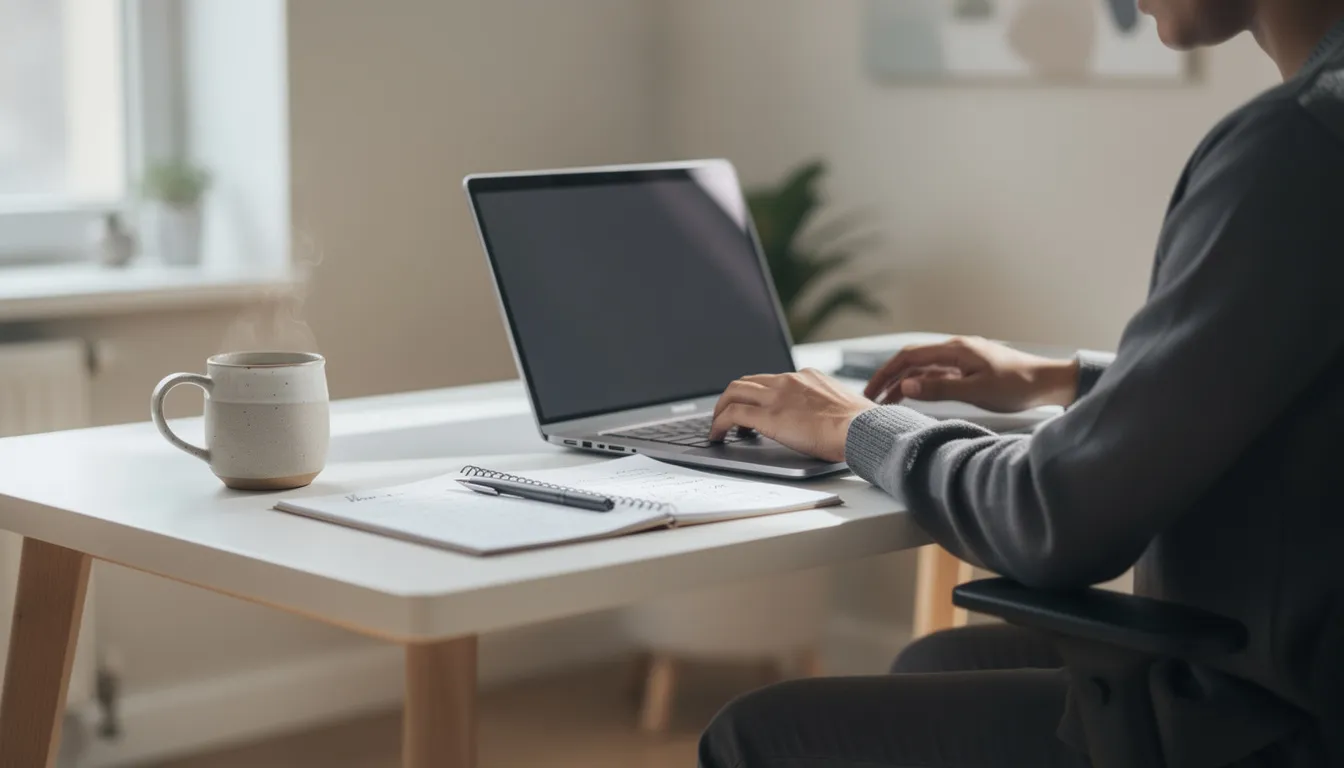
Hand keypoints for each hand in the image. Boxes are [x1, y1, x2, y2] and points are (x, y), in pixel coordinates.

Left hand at [710, 369, 875, 461]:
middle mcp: (788, 381)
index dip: (756, 393)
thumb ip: (826, 407)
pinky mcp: (768, 416)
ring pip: (734, 392)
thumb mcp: (842, 405)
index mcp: (807, 377)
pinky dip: (719, 423)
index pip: (771, 379)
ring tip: (717, 426)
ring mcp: (776, 397)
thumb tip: (827, 421)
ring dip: (720, 409)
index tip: (753, 406)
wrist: (862, 428)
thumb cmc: (860, 424)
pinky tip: (717, 436)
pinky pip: (732, 414)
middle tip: (726, 414)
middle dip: (732, 397)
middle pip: (747, 381)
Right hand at [863, 336, 1078, 412]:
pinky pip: (936, 373)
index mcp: (954, 349)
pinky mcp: (968, 368)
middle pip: (911, 360)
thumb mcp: (976, 390)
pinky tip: (913, 395)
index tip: (870, 390)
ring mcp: (961, 358)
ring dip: (903, 382)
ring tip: (886, 402)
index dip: (886, 373)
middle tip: (870, 398)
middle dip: (888, 378)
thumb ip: (939, 388)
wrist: (1048, 382)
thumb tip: (907, 386)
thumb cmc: (1017, 385)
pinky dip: (920, 384)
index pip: (908, 357)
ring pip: (923, 368)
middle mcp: (955, 349)